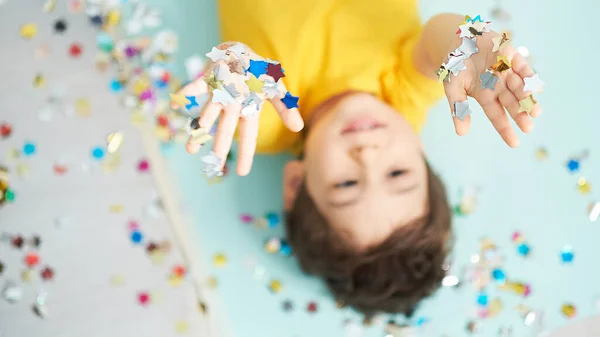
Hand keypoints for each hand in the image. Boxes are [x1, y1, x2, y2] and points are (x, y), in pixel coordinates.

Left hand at [171, 42, 303, 175]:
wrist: (240, 53)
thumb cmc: (258, 74)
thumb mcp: (277, 89)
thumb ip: (286, 108)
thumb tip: (299, 128)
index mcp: (247, 111)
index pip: (248, 136)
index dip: (245, 154)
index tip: (243, 173)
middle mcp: (231, 107)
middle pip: (225, 130)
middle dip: (219, 147)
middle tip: (212, 166)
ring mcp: (218, 95)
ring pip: (207, 115)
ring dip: (198, 130)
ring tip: (190, 149)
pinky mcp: (208, 80)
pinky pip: (196, 87)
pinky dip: (187, 93)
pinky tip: (176, 102)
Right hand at [441, 24, 543, 147]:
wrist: (456, 40)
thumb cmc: (454, 66)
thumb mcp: (452, 89)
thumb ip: (458, 109)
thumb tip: (461, 133)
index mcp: (485, 96)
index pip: (497, 116)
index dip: (505, 129)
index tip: (515, 143)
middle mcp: (498, 86)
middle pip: (512, 104)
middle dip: (521, 115)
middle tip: (528, 127)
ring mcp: (505, 72)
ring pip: (520, 88)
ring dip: (528, 98)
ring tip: (535, 111)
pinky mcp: (510, 56)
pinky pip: (522, 67)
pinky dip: (529, 75)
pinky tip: (537, 86)